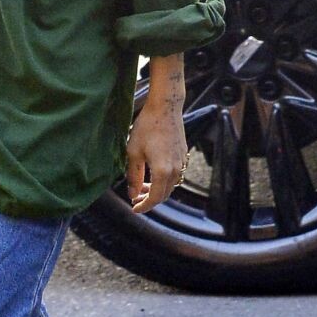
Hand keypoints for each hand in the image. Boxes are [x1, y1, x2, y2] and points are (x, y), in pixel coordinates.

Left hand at [125, 54, 188, 215]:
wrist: (165, 108)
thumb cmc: (147, 127)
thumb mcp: (133, 152)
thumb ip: (133, 176)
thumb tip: (132, 193)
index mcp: (163, 171)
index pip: (154, 198)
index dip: (143, 206)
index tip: (134, 208)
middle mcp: (176, 170)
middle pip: (164, 195)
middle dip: (149, 200)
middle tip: (134, 198)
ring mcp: (182, 163)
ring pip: (170, 186)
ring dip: (157, 190)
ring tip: (142, 186)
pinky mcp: (184, 156)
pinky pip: (175, 176)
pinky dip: (164, 181)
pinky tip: (153, 174)